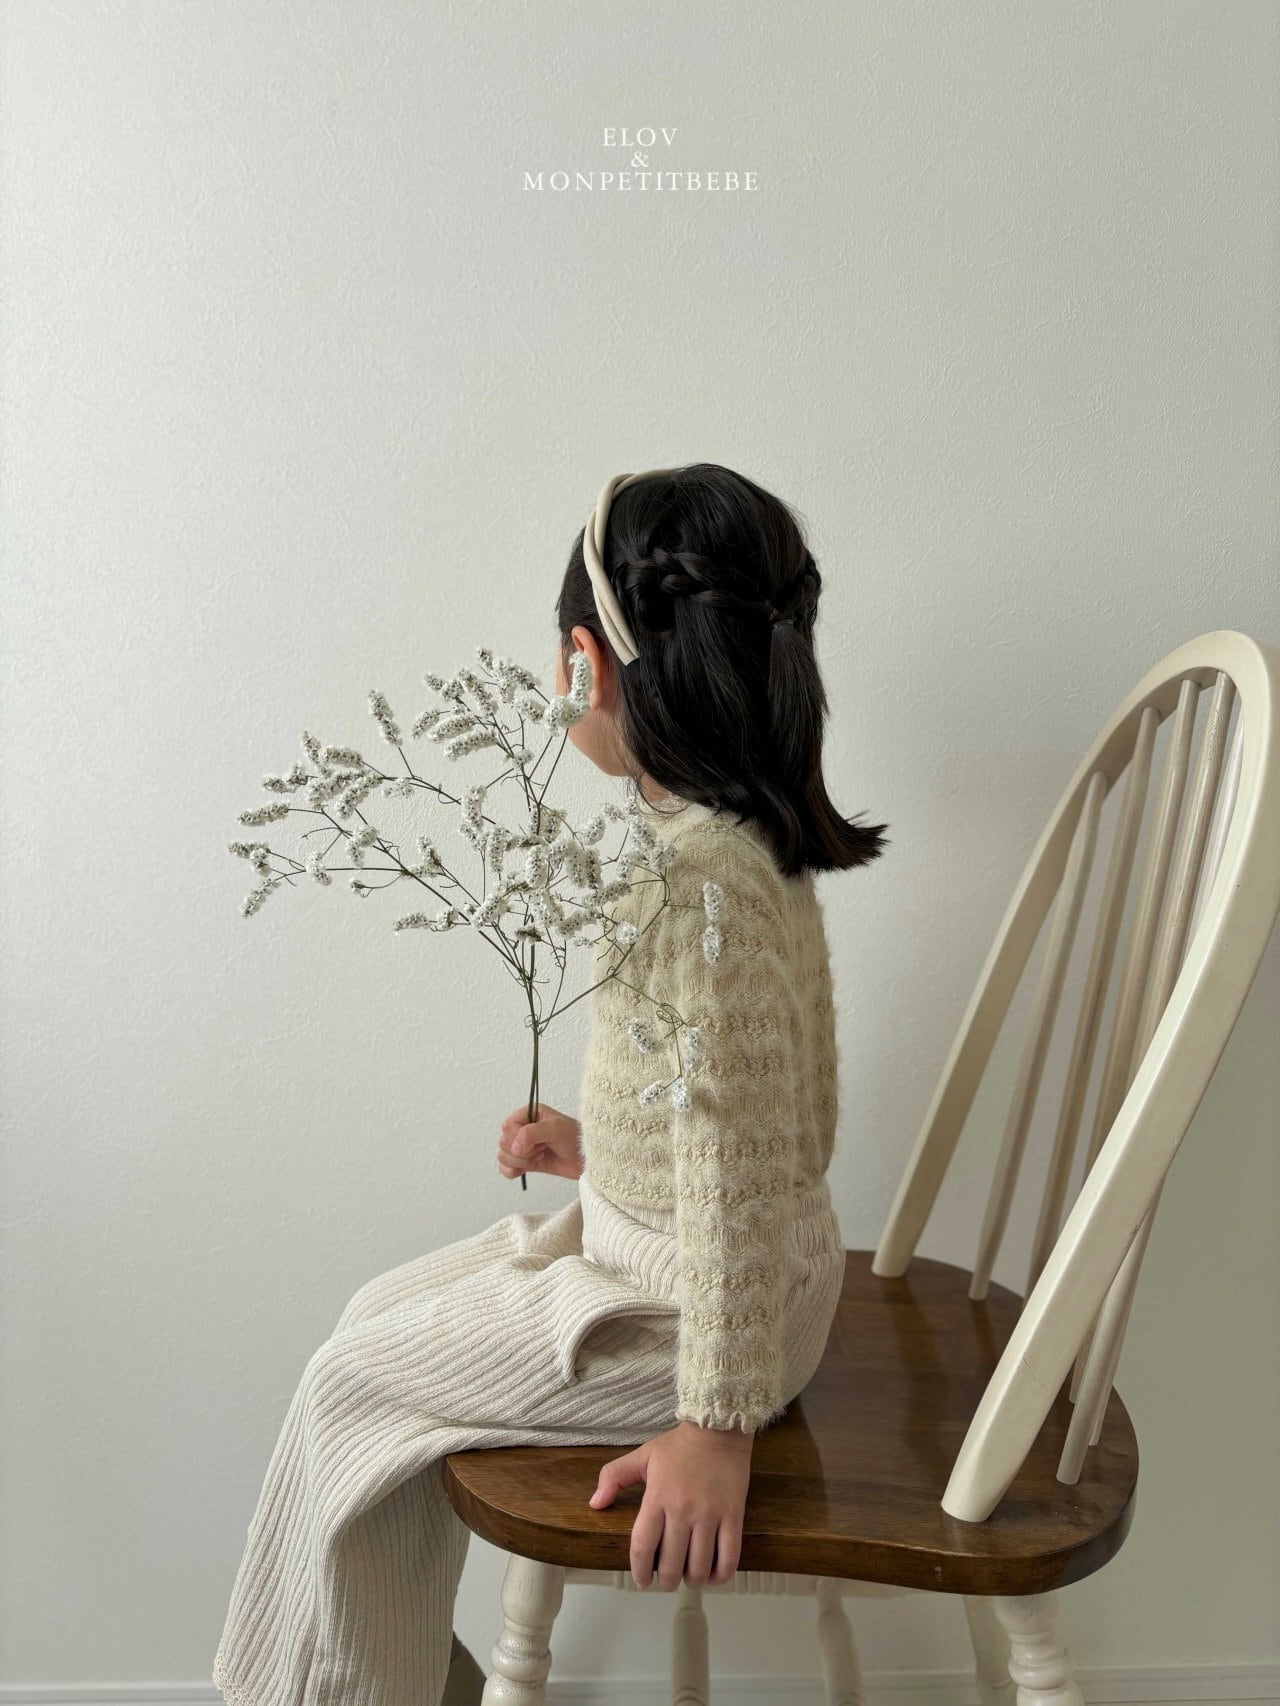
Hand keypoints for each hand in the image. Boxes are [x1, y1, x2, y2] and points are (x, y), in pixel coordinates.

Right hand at [497, 1101, 583, 1181]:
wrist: (587, 1160)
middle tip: (541, 1149)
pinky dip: (512, 1171)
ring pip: (502, 1155)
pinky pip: (505, 1168)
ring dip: (520, 1161)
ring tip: (539, 1157)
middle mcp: (524, 1128)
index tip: (537, 1142)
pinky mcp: (525, 1162)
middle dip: (521, 1151)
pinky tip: (527, 1169)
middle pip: (503, 1142)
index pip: (507, 1126)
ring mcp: (523, 1146)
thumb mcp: (556, 1128)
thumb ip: (533, 1133)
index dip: (518, 1138)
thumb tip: (515, 1146)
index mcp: (530, 1114)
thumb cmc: (576, 1138)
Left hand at [588, 1418, 753, 1588]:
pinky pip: (728, 1557)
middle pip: (671, 1564)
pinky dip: (720, 1575)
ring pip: (699, 1566)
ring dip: (692, 1580)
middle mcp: (682, 1510)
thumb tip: (595, 1504)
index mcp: (657, 1497)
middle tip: (666, 1580)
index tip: (642, 1581)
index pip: (642, 1547)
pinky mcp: (733, 1515)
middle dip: (666, 1581)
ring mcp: (710, 1514)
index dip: (639, 1572)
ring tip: (688, 1576)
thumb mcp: (642, 1456)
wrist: (718, 1429)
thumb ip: (613, 1477)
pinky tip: (713, 1575)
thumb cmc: (679, 1446)